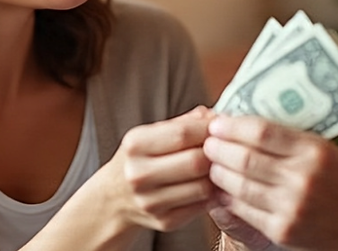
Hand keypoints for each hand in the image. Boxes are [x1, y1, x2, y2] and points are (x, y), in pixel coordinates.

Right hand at [100, 105, 214, 231]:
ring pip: (203, 186)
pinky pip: (202, 206)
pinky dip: (212, 194)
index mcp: (135, 144)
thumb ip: (183, 123)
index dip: (210, 128)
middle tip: (224, 148)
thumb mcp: (151, 134)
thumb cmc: (138, 159)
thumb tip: (214, 116)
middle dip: (216, 153)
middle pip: (195, 162)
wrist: (113, 198)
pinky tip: (209, 184)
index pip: (183, 133)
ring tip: (219, 166)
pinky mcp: (164, 221)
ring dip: (217, 175)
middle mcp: (138, 174)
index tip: (222, 126)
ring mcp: (150, 201)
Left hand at [204, 115, 337, 250]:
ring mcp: (290, 206)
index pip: (262, 131)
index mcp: (315, 151)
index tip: (219, 121)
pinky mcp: (282, 230)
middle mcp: (301, 178)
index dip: (233, 125)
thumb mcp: (328, 151)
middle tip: (207, 142)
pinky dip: (228, 197)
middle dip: (218, 148)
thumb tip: (248, 125)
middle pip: (244, 158)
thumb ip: (293, 140)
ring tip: (211, 164)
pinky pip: (244, 210)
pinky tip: (222, 190)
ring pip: (238, 185)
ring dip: (218, 172)